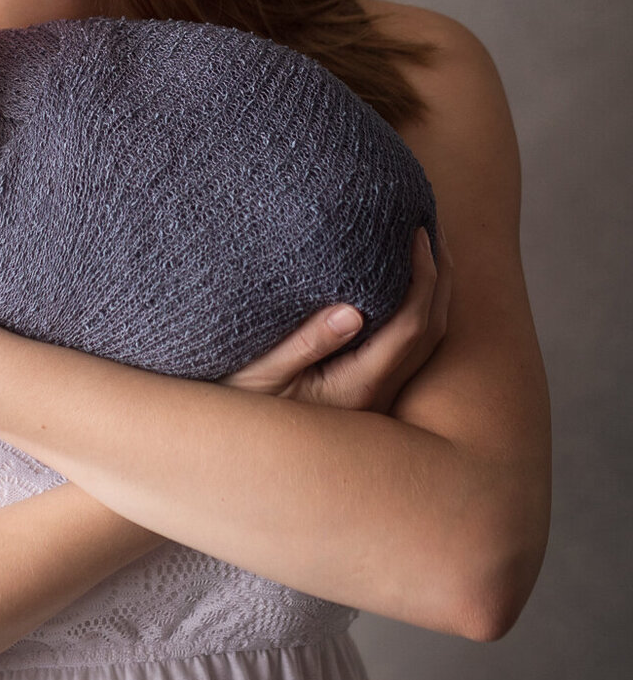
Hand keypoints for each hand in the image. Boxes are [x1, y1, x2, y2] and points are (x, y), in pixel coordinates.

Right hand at [220, 226, 452, 412]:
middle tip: (435, 229)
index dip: (423, 278)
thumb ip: (306, 343)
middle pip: (432, 332)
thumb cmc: (240, 405)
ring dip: (435, 294)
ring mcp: (377, 397)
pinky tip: (402, 286)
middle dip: (441, 278)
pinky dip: (418, 310)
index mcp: (359, 387)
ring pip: (427, 343)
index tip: (416, 234)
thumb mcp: (262, 372)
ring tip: (428, 250)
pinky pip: (410, 347)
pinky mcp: (368, 392)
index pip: (411, 327)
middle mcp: (378, 394)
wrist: (238, 449)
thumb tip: (353, 312)